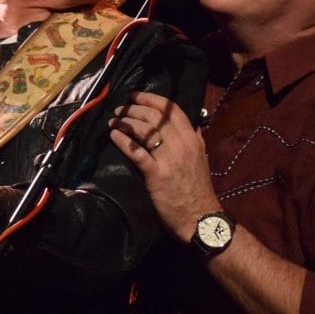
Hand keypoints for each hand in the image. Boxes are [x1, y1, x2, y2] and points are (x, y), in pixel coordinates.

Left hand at [109, 91, 222, 241]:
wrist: (199, 218)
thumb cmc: (198, 189)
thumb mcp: (201, 158)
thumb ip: (195, 139)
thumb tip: (190, 123)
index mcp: (193, 138)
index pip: (172, 109)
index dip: (150, 99)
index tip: (134, 96)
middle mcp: (182, 144)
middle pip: (154, 117)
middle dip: (133, 109)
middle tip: (120, 110)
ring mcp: (169, 159)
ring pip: (145, 130)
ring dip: (125, 122)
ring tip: (113, 122)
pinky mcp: (156, 174)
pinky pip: (137, 152)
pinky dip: (123, 141)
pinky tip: (114, 136)